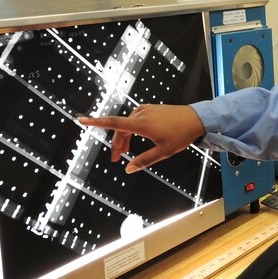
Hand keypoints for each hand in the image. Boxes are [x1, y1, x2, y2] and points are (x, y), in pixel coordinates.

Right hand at [78, 104, 204, 172]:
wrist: (197, 118)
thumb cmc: (181, 135)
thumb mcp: (163, 152)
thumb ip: (144, 160)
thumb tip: (128, 169)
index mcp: (141, 124)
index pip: (113, 123)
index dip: (96, 122)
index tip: (81, 120)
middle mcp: (141, 114)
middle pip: (120, 129)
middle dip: (116, 143)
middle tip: (116, 159)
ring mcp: (146, 110)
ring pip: (127, 124)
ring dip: (124, 137)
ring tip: (125, 151)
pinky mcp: (151, 108)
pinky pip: (135, 118)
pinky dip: (132, 129)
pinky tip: (135, 137)